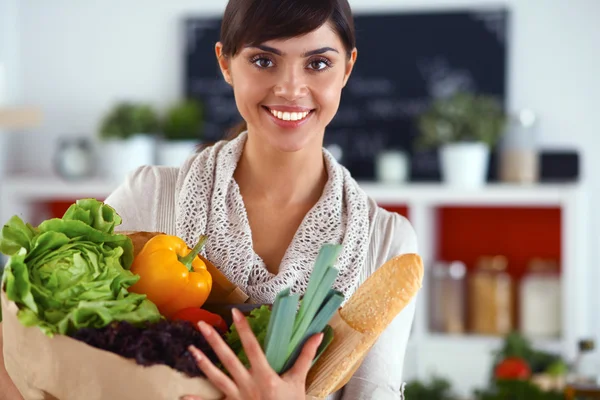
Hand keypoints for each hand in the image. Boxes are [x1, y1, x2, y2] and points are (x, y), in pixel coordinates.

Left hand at [182, 308, 323, 399]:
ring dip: (202, 364)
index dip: (244, 329)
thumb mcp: (299, 382)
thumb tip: (317, 335)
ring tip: (190, 349)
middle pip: (228, 360)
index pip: (252, 347)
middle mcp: (248, 385)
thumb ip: (305, 357)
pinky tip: (182, 397)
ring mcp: (238, 398)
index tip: (235, 312)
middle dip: (214, 341)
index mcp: (265, 376)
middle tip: (201, 325)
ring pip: (216, 378)